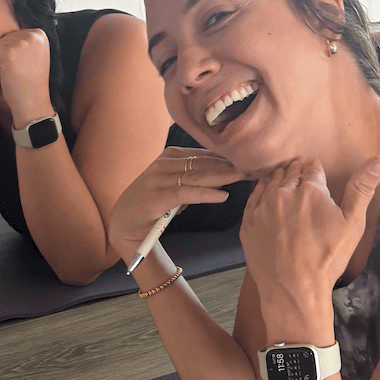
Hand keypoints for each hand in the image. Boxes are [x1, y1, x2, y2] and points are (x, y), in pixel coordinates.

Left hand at [0, 29, 52, 123]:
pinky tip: (8, 74)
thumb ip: (25, 40)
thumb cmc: (30, 81)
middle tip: (20, 69)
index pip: (14, 33)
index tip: (26, 64)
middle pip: (5, 37)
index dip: (15, 50)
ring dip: (1, 60)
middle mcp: (33, 35)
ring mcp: (21, 43)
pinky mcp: (9, 53)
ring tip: (15, 72)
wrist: (32, 101)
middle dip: (7, 54)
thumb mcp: (34, 54)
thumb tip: (8, 24)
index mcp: (40, 34)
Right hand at [107, 147, 247, 260]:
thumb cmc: (151, 206)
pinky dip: (205, 194)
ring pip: (197, 176)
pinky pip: (185, 193)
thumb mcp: (173, 186)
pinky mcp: (155, 197)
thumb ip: (193, 178)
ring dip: (223, 176)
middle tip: (255, 166)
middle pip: (204, 163)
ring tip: (245, 177)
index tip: (251, 161)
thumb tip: (222, 173)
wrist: (124, 224)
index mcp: (169, 156)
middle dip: (231, 165)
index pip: (205, 155)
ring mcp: (158, 179)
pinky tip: (222, 196)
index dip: (228, 158)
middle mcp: (163, 164)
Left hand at [240, 156, 379, 338]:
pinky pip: (253, 198)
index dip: (316, 170)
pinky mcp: (248, 223)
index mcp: (310, 190)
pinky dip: (261, 192)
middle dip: (297, 172)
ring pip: (271, 183)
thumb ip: (363, 187)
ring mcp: (262, 208)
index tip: (316, 172)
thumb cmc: (327, 258)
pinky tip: (266, 194)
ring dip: (279, 180)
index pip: (313, 168)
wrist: (293, 289)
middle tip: (300, 173)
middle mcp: (283, 193)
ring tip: (285, 180)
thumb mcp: (352, 223)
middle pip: (290, 173)